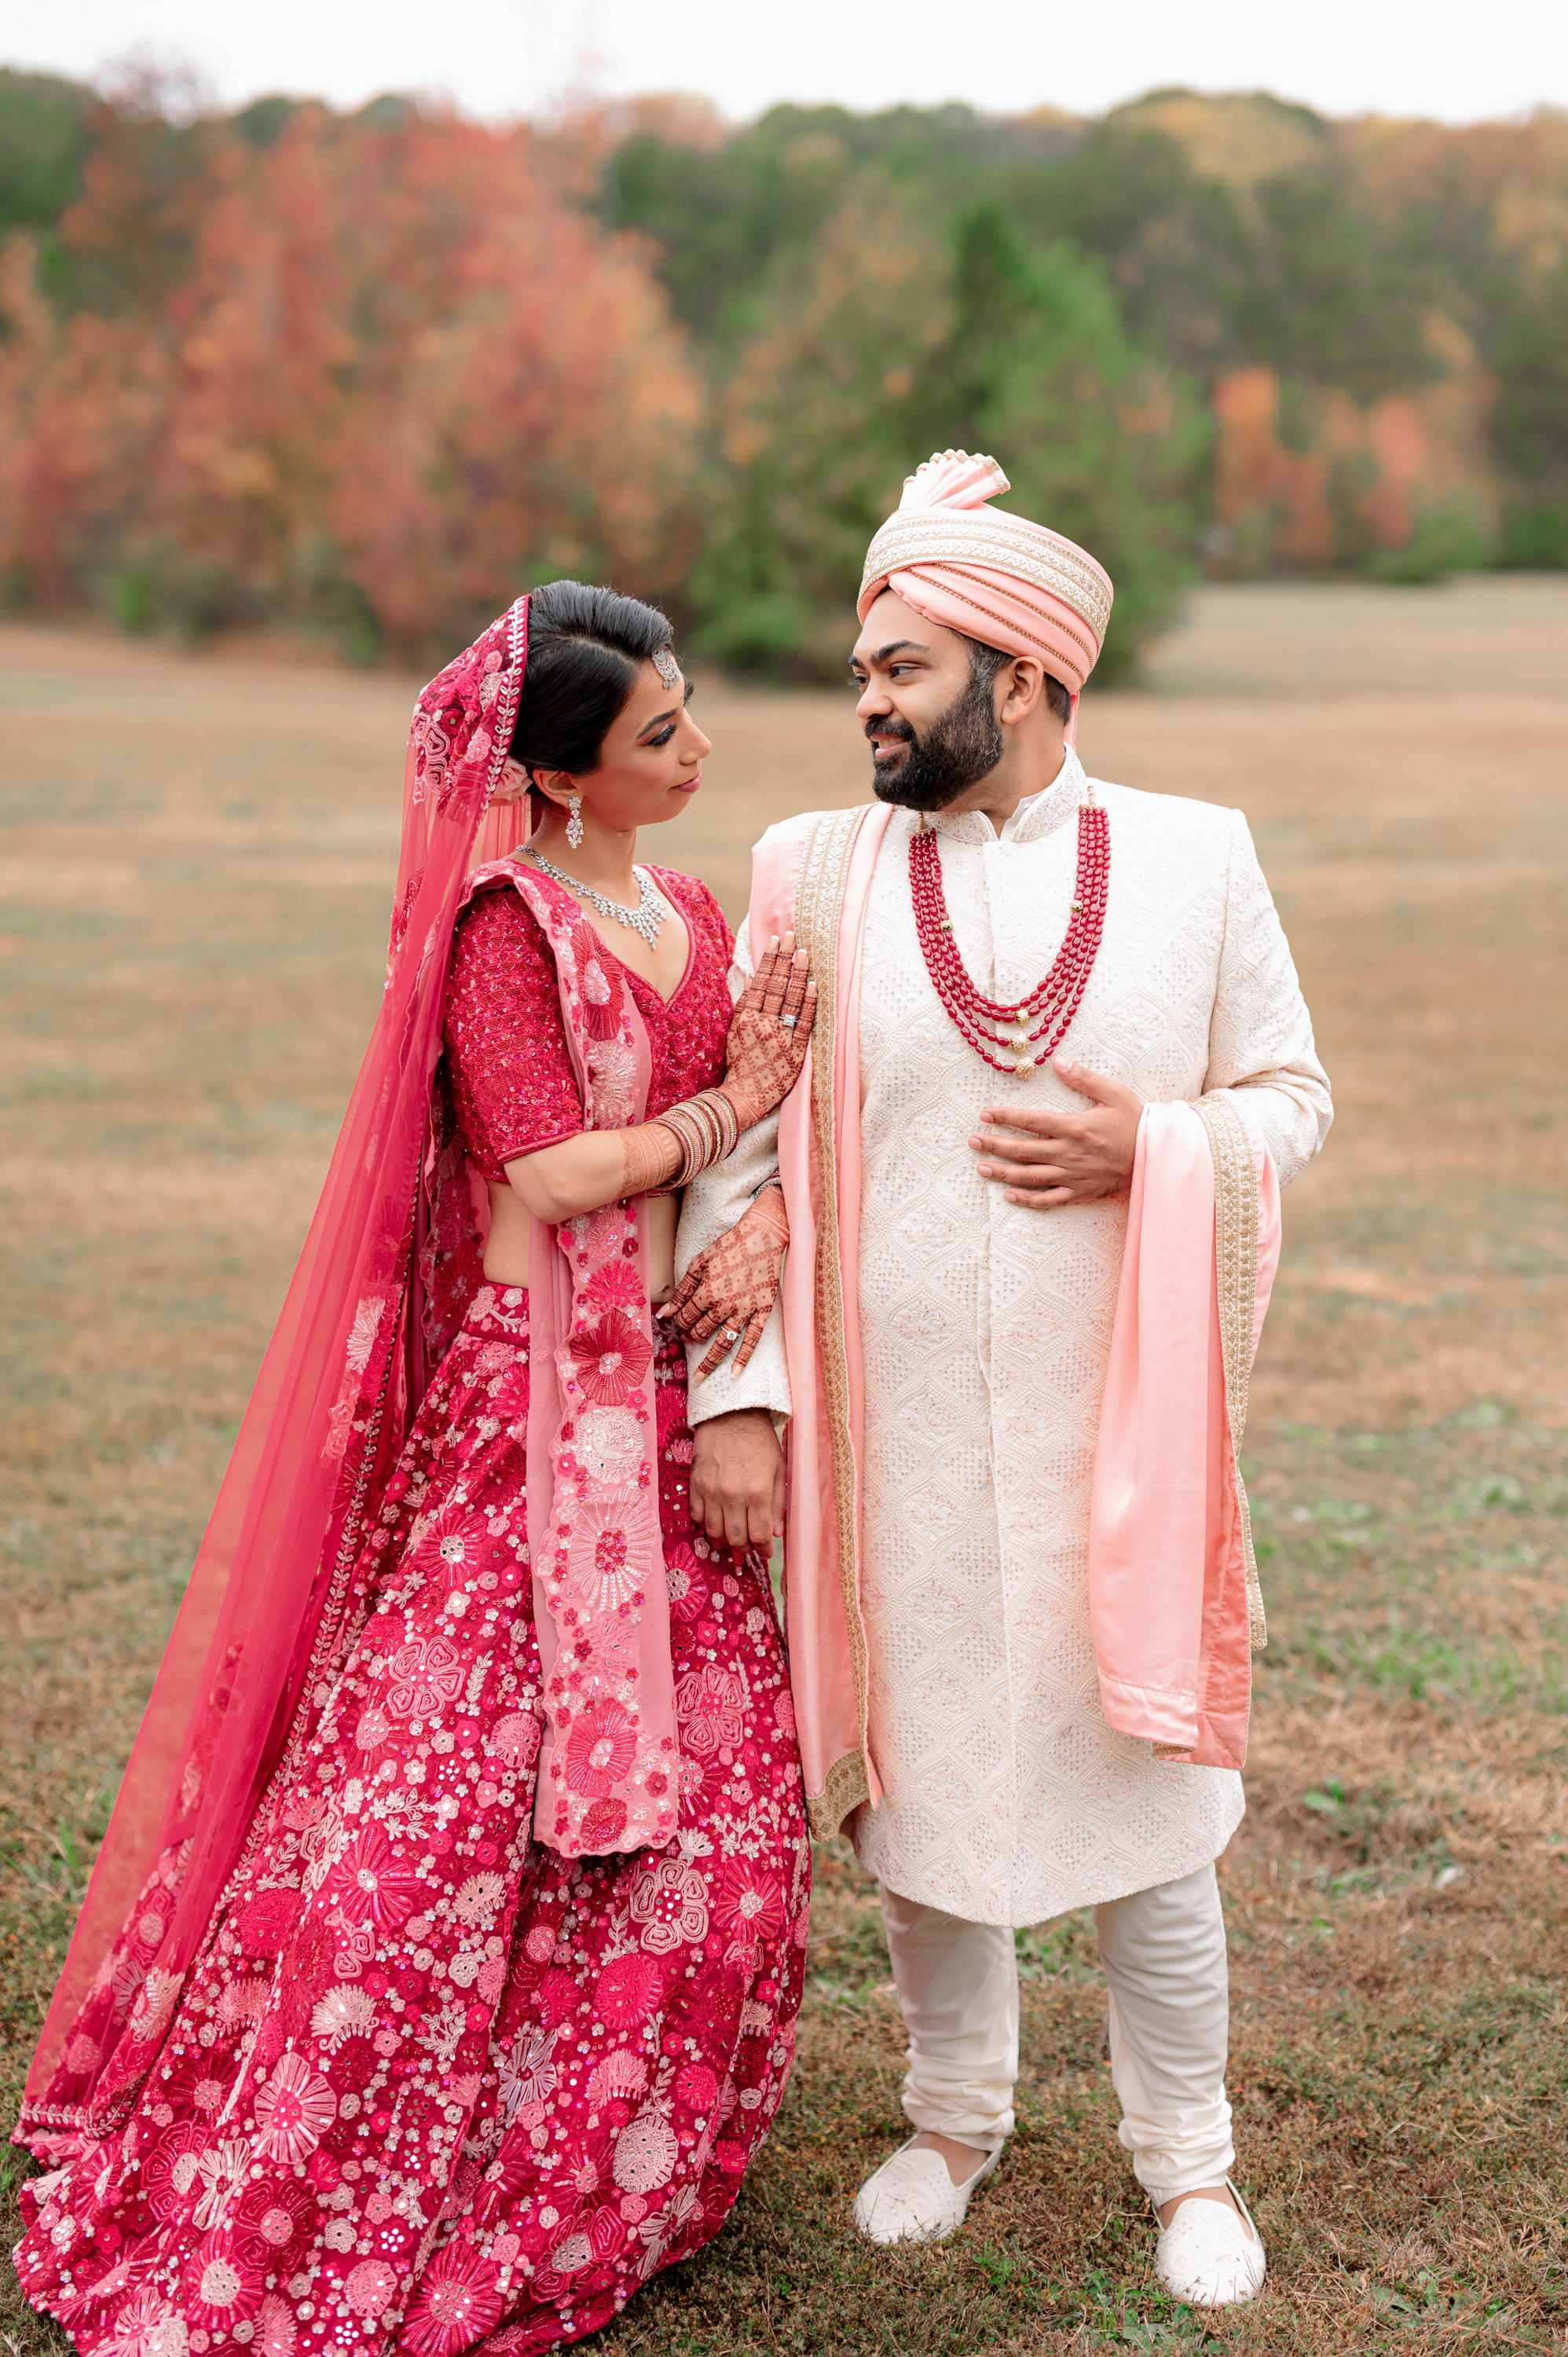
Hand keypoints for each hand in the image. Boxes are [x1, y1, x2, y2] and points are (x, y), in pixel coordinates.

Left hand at [661, 1188, 788, 1378]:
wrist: (763, 1235)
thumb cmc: (729, 1246)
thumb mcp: (700, 1262)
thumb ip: (682, 1290)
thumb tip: (663, 1313)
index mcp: (707, 1291)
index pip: (686, 1317)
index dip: (679, 1322)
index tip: (679, 1321)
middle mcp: (725, 1305)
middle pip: (702, 1331)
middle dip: (691, 1336)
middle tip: (687, 1337)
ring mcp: (745, 1310)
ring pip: (723, 1343)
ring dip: (709, 1361)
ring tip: (699, 1377)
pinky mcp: (763, 1311)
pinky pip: (752, 1339)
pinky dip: (743, 1358)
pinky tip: (733, 1374)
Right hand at [689, 1409, 785, 1552]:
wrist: (731, 1414)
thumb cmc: (760, 1441)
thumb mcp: (779, 1469)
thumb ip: (779, 1504)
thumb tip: (776, 1533)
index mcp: (758, 1491)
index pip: (759, 1535)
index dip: (763, 1550)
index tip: (766, 1552)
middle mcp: (733, 1495)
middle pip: (735, 1538)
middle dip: (745, 1548)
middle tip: (750, 1546)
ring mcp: (711, 1490)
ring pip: (714, 1531)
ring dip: (725, 1539)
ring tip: (734, 1534)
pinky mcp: (695, 1484)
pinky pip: (697, 1516)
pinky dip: (707, 1524)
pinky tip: (717, 1520)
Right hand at [720, 933, 815, 1128]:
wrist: (745, 1096)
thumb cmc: (739, 1064)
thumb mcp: (734, 1031)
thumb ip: (743, 1003)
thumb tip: (752, 975)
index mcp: (747, 1017)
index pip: (761, 981)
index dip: (770, 960)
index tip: (776, 941)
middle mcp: (763, 1023)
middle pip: (777, 985)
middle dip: (785, 959)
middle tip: (793, 936)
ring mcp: (780, 1036)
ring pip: (791, 1000)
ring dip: (798, 974)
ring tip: (804, 953)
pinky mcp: (796, 1051)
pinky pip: (805, 1023)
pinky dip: (810, 1003)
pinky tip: (815, 985)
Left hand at [969, 1054, 1140, 1209]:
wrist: (1157, 1157)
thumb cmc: (1136, 1122)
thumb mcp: (1114, 1093)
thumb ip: (1084, 1078)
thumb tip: (1058, 1061)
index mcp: (1075, 1127)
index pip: (1031, 1121)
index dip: (1005, 1117)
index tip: (984, 1114)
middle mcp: (1069, 1153)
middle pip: (1023, 1150)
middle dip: (994, 1145)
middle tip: (972, 1141)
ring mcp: (1073, 1175)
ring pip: (1030, 1176)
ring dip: (1003, 1172)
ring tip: (981, 1168)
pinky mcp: (1081, 1192)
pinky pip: (1049, 1199)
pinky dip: (1028, 1199)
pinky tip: (1009, 1195)